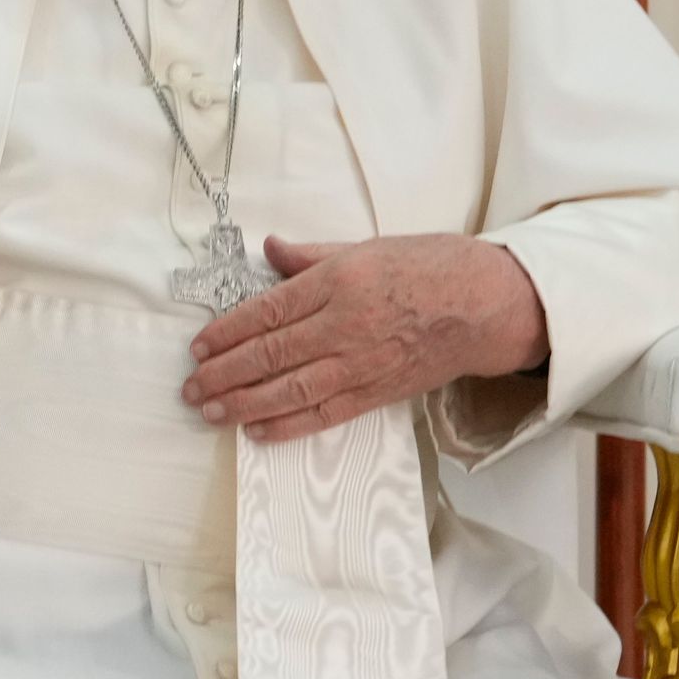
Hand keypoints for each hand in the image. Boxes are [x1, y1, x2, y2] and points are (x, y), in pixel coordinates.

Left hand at [182, 233, 548, 441]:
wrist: (488, 305)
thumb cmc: (432, 268)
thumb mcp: (368, 247)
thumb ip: (312, 256)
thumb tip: (269, 249)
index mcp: (338, 282)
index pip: (266, 312)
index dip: (227, 333)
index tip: (198, 347)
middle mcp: (344, 325)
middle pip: (269, 354)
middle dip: (223, 374)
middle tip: (190, 387)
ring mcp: (361, 363)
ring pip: (289, 389)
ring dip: (243, 404)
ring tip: (210, 412)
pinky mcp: (377, 392)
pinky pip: (324, 413)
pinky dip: (288, 425)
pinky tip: (257, 431)